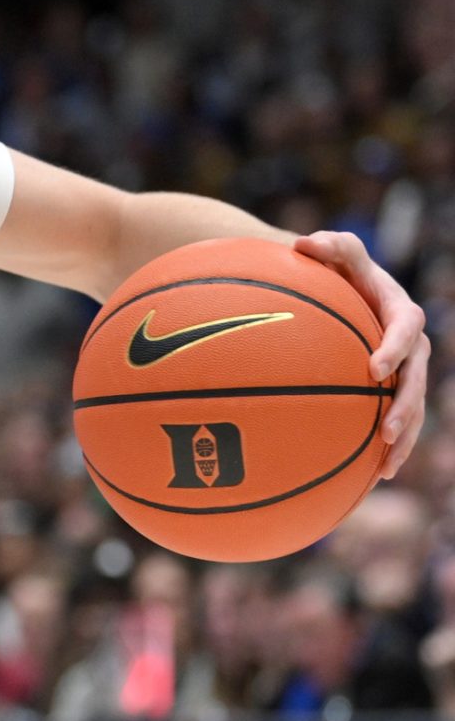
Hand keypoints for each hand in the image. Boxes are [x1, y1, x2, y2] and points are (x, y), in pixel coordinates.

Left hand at [295, 231, 429, 477]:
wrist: (338, 289)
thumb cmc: (333, 268)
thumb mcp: (336, 252)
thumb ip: (329, 246)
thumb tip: (304, 242)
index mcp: (400, 311)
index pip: (406, 329)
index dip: (395, 349)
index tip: (376, 369)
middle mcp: (410, 344)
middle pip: (416, 378)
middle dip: (407, 406)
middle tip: (388, 431)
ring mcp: (404, 370)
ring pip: (412, 407)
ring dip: (403, 438)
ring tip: (386, 467)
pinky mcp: (392, 390)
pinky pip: (394, 420)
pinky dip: (385, 447)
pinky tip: (370, 477)